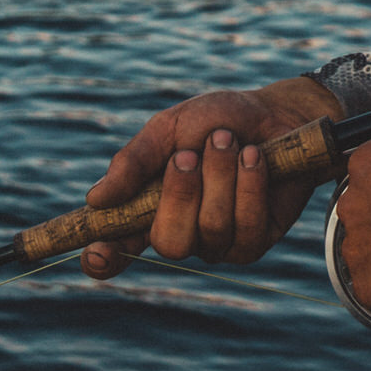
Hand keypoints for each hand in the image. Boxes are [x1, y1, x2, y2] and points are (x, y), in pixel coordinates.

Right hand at [78, 75, 343, 281]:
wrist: (275, 112)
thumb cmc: (217, 120)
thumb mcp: (170, 128)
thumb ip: (134, 161)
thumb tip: (97, 199)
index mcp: (150, 209)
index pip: (119, 249)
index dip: (104, 258)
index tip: (95, 253)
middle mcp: (183, 233)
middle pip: (170, 244)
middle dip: (180, 195)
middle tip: (190, 155)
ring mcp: (220, 242)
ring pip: (212, 230)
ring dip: (220, 177)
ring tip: (229, 141)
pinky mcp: (256, 241)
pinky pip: (248, 227)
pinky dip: (249, 184)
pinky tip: (255, 157)